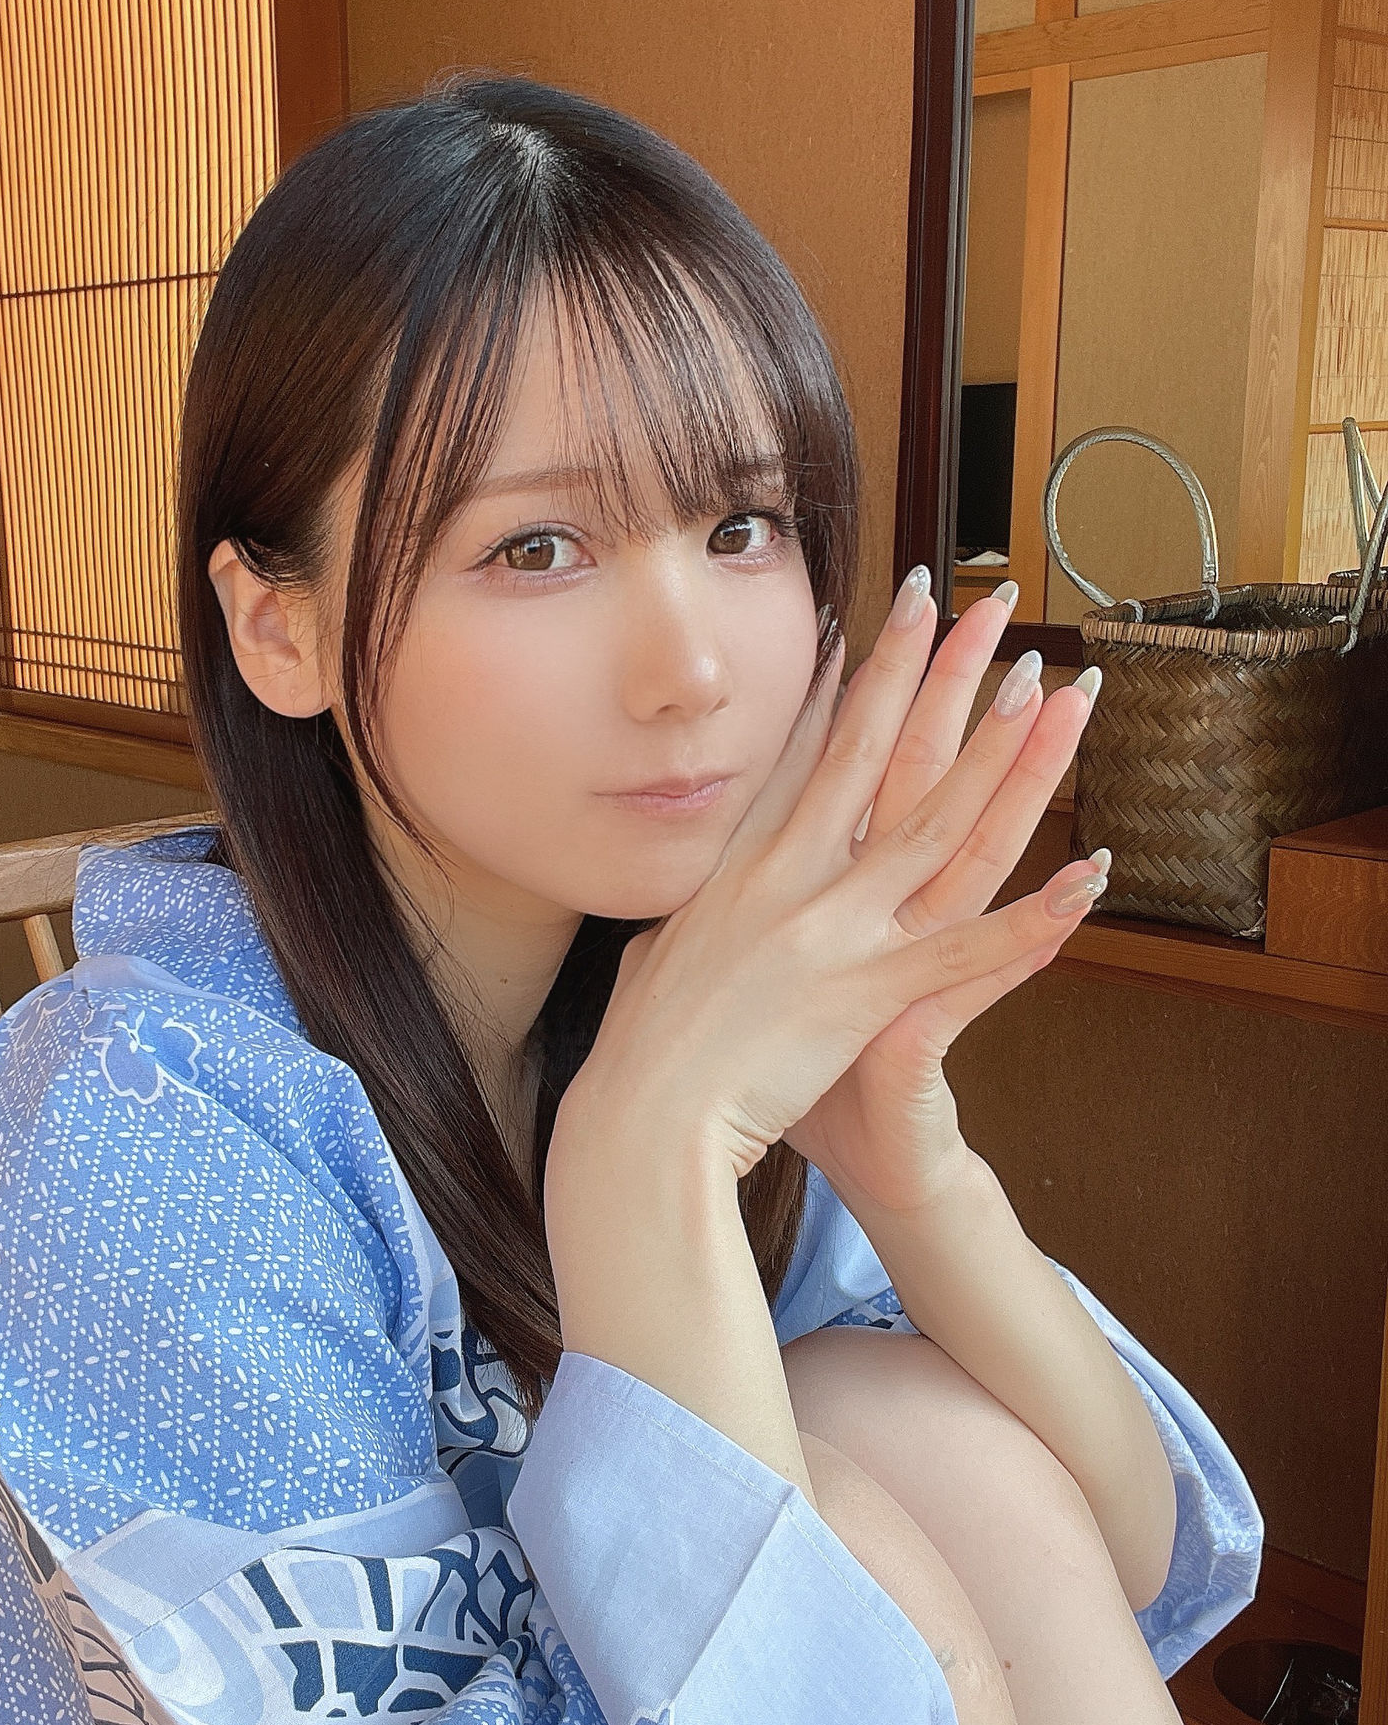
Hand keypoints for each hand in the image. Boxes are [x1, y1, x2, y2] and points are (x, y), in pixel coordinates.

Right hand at [552, 569, 1106, 1192]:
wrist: (639, 1122)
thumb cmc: (640, 1056)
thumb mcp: (654, 964)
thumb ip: (682, 930)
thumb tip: (677, 920)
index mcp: (741, 870)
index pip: (803, 759)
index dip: (844, 690)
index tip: (875, 629)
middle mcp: (790, 881)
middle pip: (872, 754)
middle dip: (927, 671)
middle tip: (971, 603)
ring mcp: (831, 931)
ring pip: (933, 824)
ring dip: (996, 753)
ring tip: (1043, 689)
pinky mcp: (867, 994)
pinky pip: (968, 950)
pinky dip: (1032, 918)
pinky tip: (1086, 880)